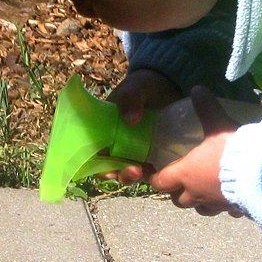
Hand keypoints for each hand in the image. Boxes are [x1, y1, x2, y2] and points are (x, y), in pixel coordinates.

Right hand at [107, 69, 180, 183]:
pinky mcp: (153, 153)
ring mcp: (135, 150)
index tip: (106, 171)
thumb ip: (130, 99)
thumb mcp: (135, 88)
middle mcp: (117, 143)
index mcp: (104, 129)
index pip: (94, 152)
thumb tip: (131, 120)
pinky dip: (151, 174)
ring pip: (129, 170)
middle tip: (132, 171)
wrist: (168, 86)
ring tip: (142, 172)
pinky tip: (157, 172)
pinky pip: (149, 169)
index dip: (97, 165)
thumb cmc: (144, 86)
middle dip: (119, 174)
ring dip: (133, 176)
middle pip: (111, 167)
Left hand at [149, 87, 243, 216]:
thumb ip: (206, 107)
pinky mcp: (233, 209)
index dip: (156, 178)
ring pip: (200, 209)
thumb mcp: (217, 125)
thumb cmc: (232, 150)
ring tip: (205, 192)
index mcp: (186, 174)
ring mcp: (215, 203)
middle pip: (178, 201)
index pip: (161, 182)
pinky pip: (225, 211)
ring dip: (199, 203)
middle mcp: (197, 193)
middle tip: (182, 183)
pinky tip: (232, 199)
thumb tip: (197, 89)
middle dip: (178, 193)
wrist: (260, 171)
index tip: (155, 174)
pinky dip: (225, 206)